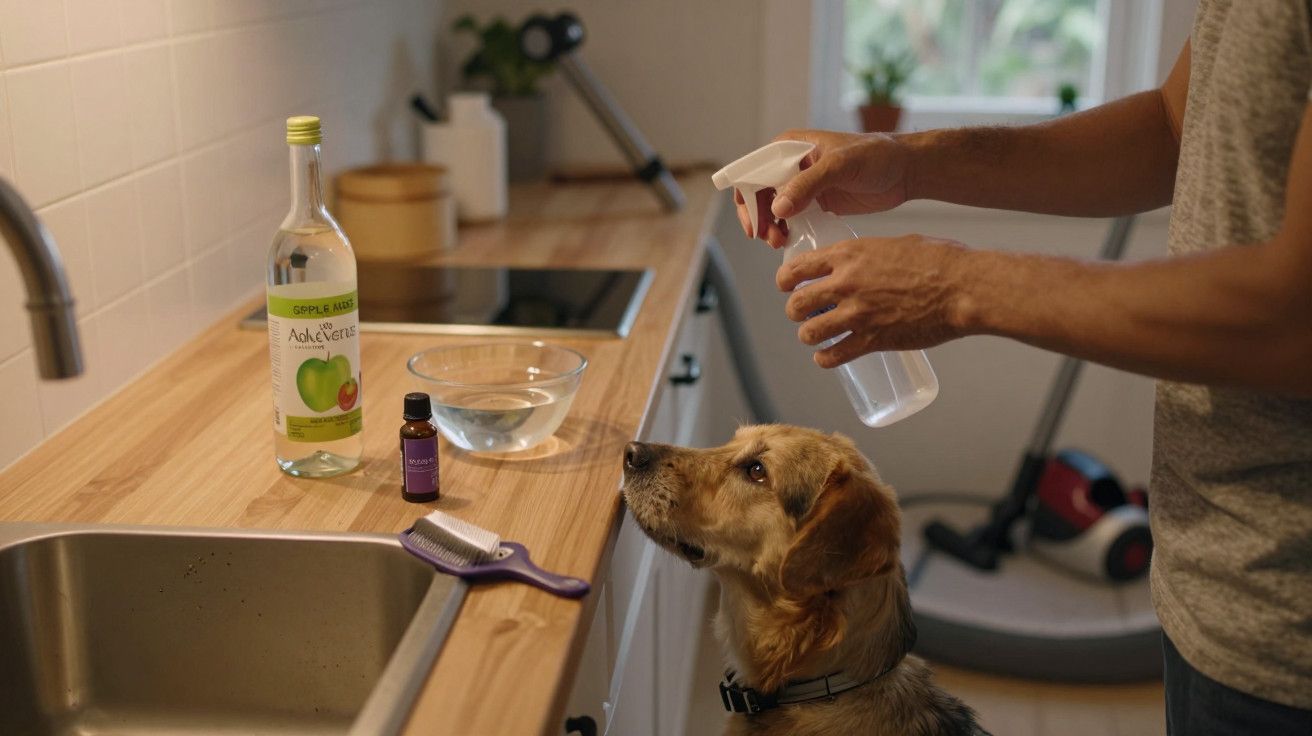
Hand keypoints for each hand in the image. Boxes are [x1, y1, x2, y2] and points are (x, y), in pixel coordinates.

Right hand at [735, 129, 913, 248]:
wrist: (904, 171)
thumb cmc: (876, 156)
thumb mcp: (840, 166)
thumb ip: (808, 184)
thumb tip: (778, 207)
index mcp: (789, 148)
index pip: (754, 171)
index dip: (747, 197)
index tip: (755, 223)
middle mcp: (790, 166)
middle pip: (758, 194)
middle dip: (759, 217)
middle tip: (768, 238)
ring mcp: (802, 187)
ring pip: (772, 210)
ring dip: (770, 228)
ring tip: (779, 242)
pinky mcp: (815, 204)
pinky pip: (791, 220)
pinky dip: (786, 232)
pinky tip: (790, 242)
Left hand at [776, 234, 970, 366]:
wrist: (963, 288)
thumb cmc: (939, 261)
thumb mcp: (896, 243)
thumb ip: (872, 255)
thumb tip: (864, 262)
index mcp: (849, 254)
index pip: (798, 268)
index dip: (786, 279)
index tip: (787, 285)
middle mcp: (845, 284)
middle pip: (796, 304)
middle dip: (795, 311)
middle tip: (802, 314)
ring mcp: (857, 314)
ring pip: (809, 332)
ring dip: (808, 336)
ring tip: (815, 336)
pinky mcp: (872, 341)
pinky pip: (833, 356)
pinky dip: (825, 359)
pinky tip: (826, 357)